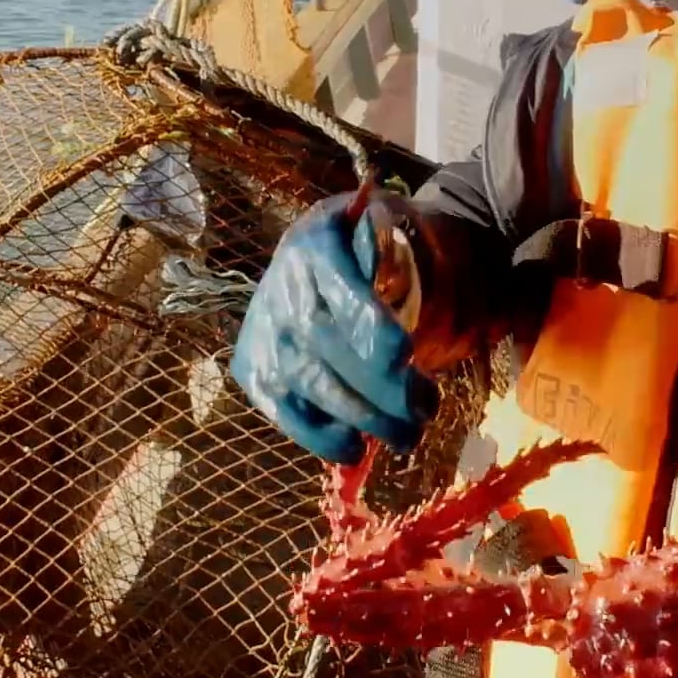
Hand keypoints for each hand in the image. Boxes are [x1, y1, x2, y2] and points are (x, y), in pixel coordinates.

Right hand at [229, 192, 437, 464]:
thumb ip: (392, 252)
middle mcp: (281, 290)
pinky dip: (320, 437)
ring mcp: (264, 335)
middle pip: (331, 347)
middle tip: (424, 410)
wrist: (308, 263)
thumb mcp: (380, 229)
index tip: (404, 354)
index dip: (371, 327)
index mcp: (316, 246)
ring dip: (365, 418)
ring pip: (313, 385)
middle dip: (382, 387)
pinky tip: (355, 448)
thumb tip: (395, 283)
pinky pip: (285, 412)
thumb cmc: (361, 251)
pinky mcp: (254, 372)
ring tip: (407, 436)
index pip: (342, 294)